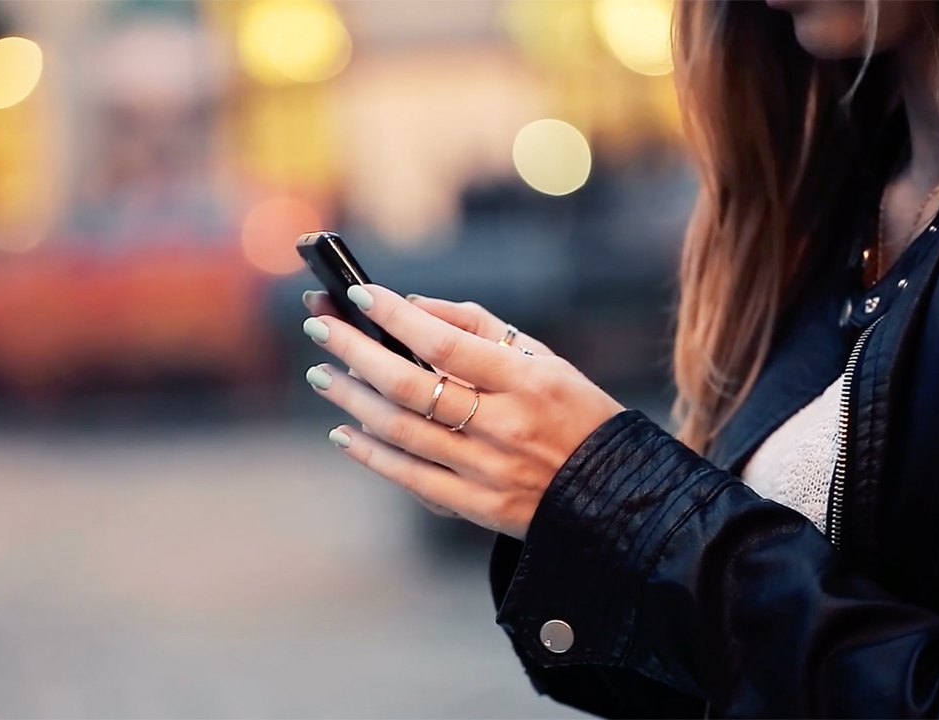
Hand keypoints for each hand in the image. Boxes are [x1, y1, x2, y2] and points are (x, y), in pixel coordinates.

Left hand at [301, 287, 623, 539]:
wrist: (618, 497)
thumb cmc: (576, 414)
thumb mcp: (545, 361)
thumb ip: (482, 329)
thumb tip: (416, 307)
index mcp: (527, 380)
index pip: (447, 342)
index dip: (398, 317)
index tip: (360, 294)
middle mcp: (505, 425)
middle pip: (410, 385)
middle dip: (355, 351)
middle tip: (320, 327)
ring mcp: (488, 470)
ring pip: (401, 431)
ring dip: (352, 399)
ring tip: (323, 374)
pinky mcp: (478, 507)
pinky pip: (410, 478)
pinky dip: (371, 454)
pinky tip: (344, 432)